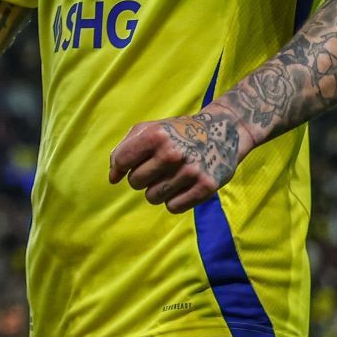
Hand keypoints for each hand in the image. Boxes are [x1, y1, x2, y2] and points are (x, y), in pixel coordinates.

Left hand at [108, 108, 243, 212]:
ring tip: (172, 176)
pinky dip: (175, 200)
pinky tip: (183, 186)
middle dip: (142, 178)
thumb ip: (124, 150)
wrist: (224, 131)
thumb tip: (113, 179)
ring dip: (158, 190)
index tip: (133, 163)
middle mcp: (173, 153)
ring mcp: (191, 171)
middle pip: (135, 182)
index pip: (121, 161)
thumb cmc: (178, 131)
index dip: (122, 166)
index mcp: (156, 135)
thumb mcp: (150, 129)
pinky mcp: (207, 186)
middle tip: (158, 168)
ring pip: (152, 198)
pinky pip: (173, 207)